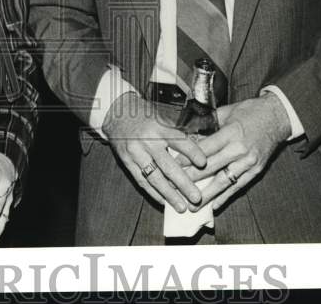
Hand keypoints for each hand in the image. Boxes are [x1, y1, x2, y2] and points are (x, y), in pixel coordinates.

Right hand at [101, 91, 207, 212]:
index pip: (178, 140)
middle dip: (183, 183)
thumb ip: (177, 133)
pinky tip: (164, 202)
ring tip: (182, 207)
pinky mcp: (127, 162)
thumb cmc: (145, 116)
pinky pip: (141, 181)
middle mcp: (147, 141)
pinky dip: (153, 192)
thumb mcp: (161, 117)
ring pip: (154, 177)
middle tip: (196, 197)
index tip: (204, 163)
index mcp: (158, 127)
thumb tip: (199, 149)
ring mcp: (136, 153)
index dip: (191, 151)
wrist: (116, 114)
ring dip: (169, 194)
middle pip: (167, 165)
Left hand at [182, 94, 290, 209]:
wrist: (277, 117)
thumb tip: (188, 133)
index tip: (174, 165)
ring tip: (193, 205)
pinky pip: (238, 186)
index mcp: (232, 132)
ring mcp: (249, 162)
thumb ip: (208, 123)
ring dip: (207, 194)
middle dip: (192, 179)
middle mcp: (240, 150)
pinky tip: (214, 205)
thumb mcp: (227, 111)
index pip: (206, 148)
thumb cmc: (249, 111)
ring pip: (224, 181)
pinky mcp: (256, 171)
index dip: (189, 158)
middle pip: (212, 167)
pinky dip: (226, 196)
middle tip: (176, 187)